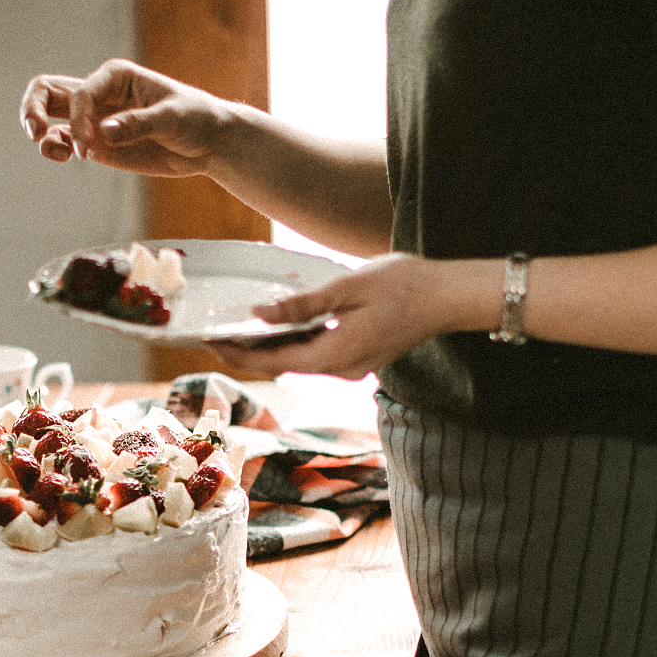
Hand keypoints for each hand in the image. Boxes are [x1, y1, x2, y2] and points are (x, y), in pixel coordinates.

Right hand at [20, 59, 232, 177]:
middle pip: (48, 89)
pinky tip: (65, 159)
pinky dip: (55, 149)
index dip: (79, 119)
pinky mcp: (97, 143)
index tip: (89, 147)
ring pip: (50, 115)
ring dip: (41, 132)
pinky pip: (63, 142)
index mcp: (116, 76)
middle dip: (33, 107)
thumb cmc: (196, 119)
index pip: (81, 93)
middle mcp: (99, 93)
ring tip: (55, 153)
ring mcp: (95, 119)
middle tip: (35, 130)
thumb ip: (139, 124)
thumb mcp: (173, 118)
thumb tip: (104, 132)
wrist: (208, 142)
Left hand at [207, 254, 460, 380]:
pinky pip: (317, 354)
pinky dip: (294, 343)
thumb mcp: (347, 288)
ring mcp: (352, 368)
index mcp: (336, 355)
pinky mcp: (359, 358)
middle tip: (213, 334)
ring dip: (270, 347)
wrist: (449, 297)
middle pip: (282, 365)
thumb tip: (259, 316)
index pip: (273, 362)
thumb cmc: (404, 285)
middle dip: (247, 352)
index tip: (207, 342)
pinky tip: (280, 327)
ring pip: (299, 361)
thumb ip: (302, 306)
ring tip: (238, 328)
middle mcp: (341, 370)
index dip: (237, 353)